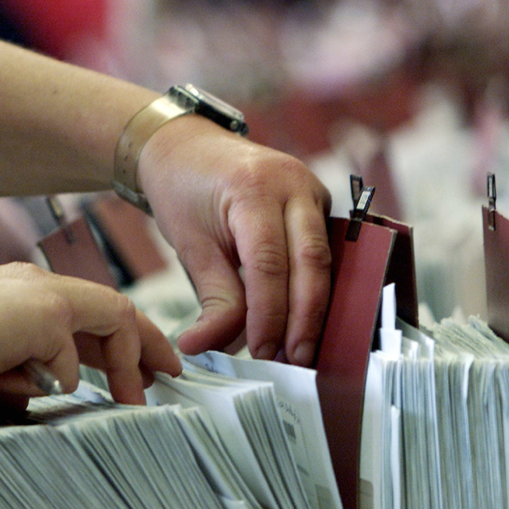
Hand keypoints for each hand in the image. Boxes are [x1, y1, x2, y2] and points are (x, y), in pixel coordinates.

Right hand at [0, 263, 179, 404]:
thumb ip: (25, 367)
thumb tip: (53, 387)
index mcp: (26, 290)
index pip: (89, 311)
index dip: (119, 338)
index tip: (141, 364)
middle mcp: (41, 283)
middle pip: (117, 308)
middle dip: (147, 344)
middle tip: (171, 373)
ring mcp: (45, 295)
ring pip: (113, 320)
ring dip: (126, 363)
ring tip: (139, 399)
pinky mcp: (42, 314)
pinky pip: (68, 357)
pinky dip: (62, 376)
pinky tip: (41, 388)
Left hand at [139, 118, 331, 365]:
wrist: (186, 148)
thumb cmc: (184, 191)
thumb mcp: (191, 246)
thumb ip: (213, 299)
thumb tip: (205, 348)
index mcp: (254, 188)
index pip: (269, 263)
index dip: (269, 314)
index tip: (262, 352)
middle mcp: (293, 183)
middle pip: (310, 261)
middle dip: (304, 317)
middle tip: (293, 360)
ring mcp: (311, 188)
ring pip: (324, 258)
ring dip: (314, 308)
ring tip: (298, 350)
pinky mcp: (317, 202)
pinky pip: (323, 250)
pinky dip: (313, 286)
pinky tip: (303, 320)